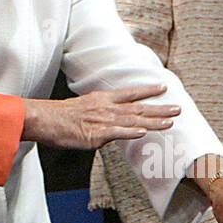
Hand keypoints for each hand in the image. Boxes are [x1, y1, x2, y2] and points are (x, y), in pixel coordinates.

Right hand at [22, 84, 179, 149]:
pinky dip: (130, 132)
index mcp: (102, 100)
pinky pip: (116, 133)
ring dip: (152, 121)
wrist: (44, 119)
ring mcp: (102, 121)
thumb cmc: (60, 116)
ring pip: (132, 120)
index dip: (146, 91)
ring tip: (170, 122)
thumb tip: (111, 122)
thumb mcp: (83, 108)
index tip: (163, 88)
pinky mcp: (95, 134)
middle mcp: (105, 108)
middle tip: (178, 108)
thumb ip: (100, 115)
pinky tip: (143, 132)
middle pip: (137, 108)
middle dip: (159, 108)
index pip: (129, 93)